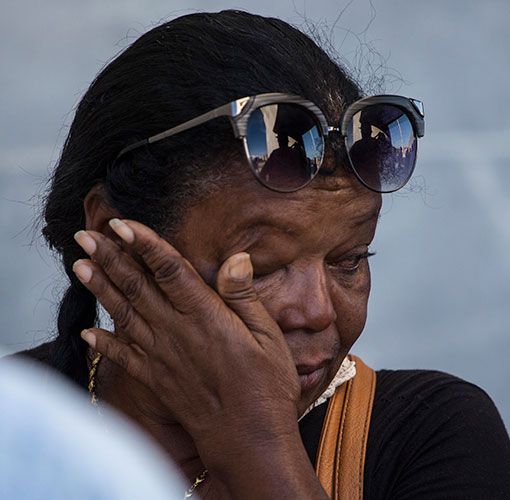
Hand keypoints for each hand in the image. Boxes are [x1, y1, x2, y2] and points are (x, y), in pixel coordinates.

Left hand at [71, 218, 302, 471]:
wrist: (247, 437)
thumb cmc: (266, 385)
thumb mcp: (267, 336)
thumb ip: (244, 297)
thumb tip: (234, 259)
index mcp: (206, 316)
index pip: (169, 271)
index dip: (145, 244)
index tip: (123, 223)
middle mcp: (177, 332)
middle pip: (138, 287)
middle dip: (110, 258)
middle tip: (86, 236)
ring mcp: (163, 356)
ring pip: (124, 315)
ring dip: (100, 289)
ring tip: (79, 266)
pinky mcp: (157, 379)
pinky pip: (124, 356)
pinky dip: (104, 343)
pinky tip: (87, 333)